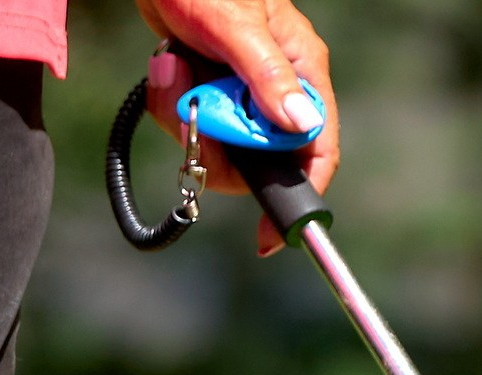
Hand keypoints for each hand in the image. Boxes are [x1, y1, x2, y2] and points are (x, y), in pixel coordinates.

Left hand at [136, 0, 337, 255]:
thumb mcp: (241, 29)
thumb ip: (268, 78)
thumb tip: (299, 126)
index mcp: (300, 71)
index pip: (315, 148)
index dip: (297, 197)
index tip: (268, 238)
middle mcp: (273, 89)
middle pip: (253, 160)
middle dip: (215, 144)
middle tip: (194, 112)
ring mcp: (238, 94)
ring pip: (213, 143)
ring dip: (183, 114)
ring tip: (174, 66)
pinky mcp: (206, 93)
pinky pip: (186, 124)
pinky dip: (169, 101)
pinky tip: (167, 63)